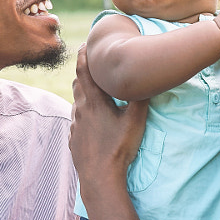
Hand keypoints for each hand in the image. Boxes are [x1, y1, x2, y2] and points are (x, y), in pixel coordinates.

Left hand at [70, 44, 148, 207]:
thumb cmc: (118, 147)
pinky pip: (77, 119)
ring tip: (95, 89)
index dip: (84, 55)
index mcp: (93, 101)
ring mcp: (75, 125)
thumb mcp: (135, 120)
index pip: (84, 70)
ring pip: (77, 102)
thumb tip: (146, 79)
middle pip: (78, 83)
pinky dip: (83, 111)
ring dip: (84, 92)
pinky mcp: (74, 138)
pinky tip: (92, 118)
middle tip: (92, 63)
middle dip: (83, 71)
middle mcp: (80, 109)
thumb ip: (140, 98)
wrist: (99, 176)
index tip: (85, 43)